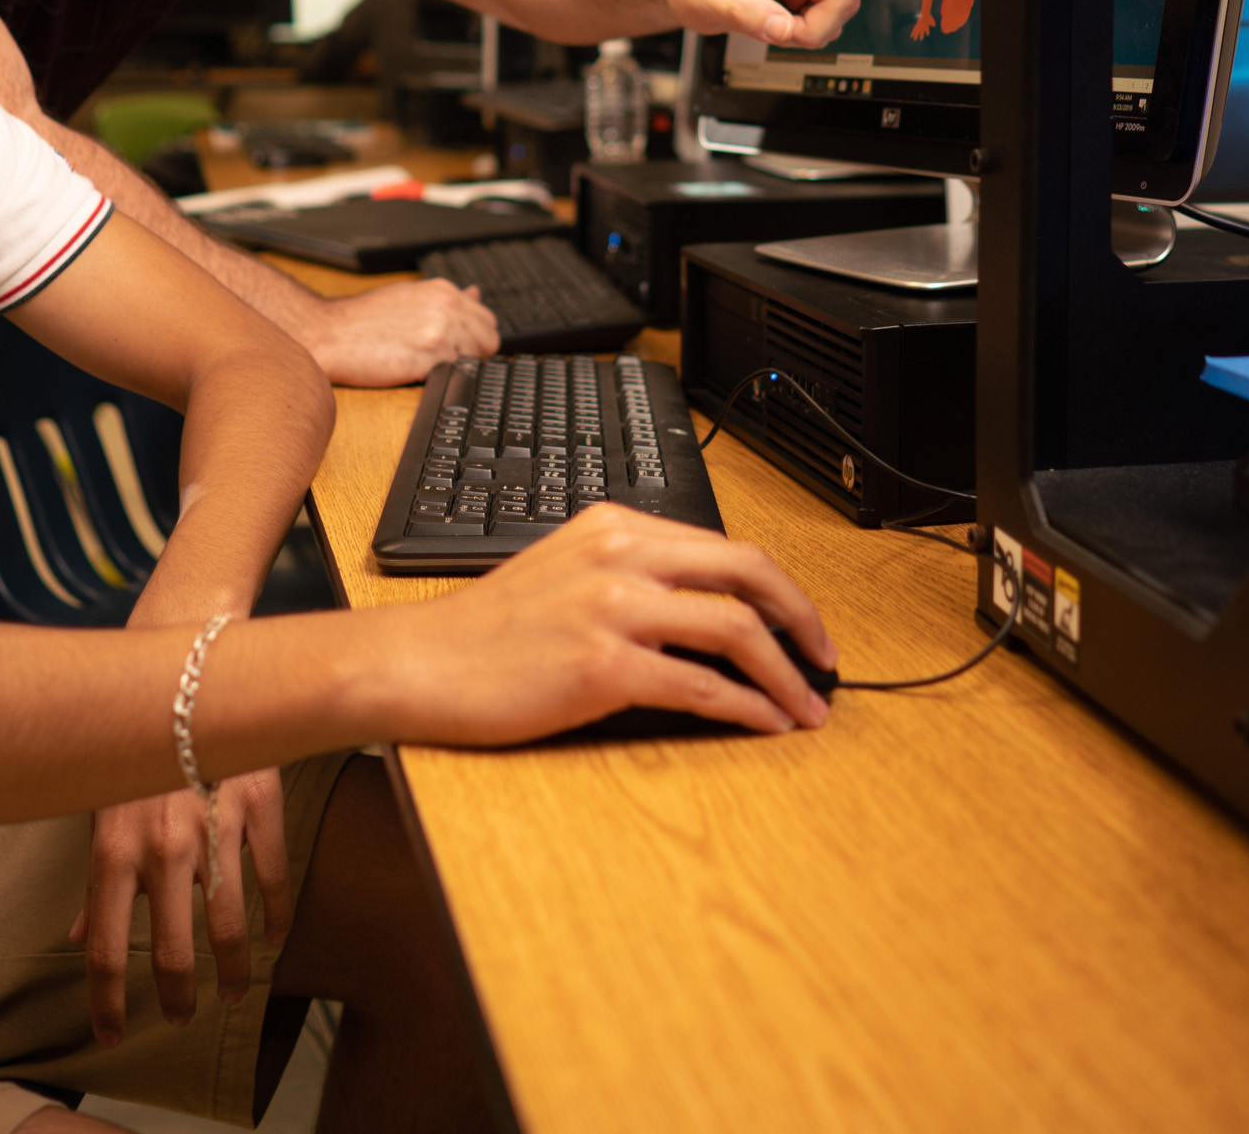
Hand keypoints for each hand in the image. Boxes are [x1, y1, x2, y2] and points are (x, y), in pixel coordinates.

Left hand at [69, 766, 292, 1044]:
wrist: (187, 670)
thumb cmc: (135, 744)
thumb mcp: (102, 807)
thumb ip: (95, 878)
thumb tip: (77, 934)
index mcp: (113, 848)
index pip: (103, 946)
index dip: (107, 1000)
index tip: (111, 1034)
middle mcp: (162, 844)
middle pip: (170, 947)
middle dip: (177, 996)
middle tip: (184, 1016)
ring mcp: (214, 824)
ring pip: (228, 923)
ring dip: (232, 970)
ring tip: (232, 992)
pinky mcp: (260, 802)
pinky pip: (274, 875)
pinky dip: (278, 914)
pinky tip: (275, 936)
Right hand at [297, 276, 498, 386]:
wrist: (330, 334)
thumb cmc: (363, 320)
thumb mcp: (409, 297)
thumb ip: (447, 299)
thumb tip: (476, 293)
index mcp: (443, 290)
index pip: (487, 320)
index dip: (474, 339)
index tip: (457, 348)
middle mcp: (447, 307)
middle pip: (488, 342)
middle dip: (471, 354)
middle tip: (438, 359)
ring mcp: (441, 331)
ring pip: (474, 360)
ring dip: (453, 366)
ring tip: (421, 362)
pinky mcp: (431, 356)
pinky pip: (454, 374)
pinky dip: (439, 377)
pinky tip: (414, 369)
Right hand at [377, 508, 837, 741]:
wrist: (420, 663)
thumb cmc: (487, 631)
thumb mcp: (564, 570)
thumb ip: (629, 573)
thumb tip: (704, 610)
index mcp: (614, 525)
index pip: (723, 545)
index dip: (776, 588)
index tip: (799, 623)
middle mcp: (620, 554)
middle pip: (746, 571)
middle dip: (801, 618)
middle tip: (827, 657)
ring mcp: (612, 608)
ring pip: (735, 630)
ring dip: (786, 674)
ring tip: (807, 706)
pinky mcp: (602, 666)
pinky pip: (701, 686)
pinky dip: (746, 707)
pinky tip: (764, 724)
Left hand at [665, 0, 933, 48]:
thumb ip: (746, 14)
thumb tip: (783, 30)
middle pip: (843, 0)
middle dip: (815, 26)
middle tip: (777, 30)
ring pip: (835, 17)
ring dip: (805, 31)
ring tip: (767, 21)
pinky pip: (819, 26)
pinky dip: (798, 34)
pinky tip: (771, 21)